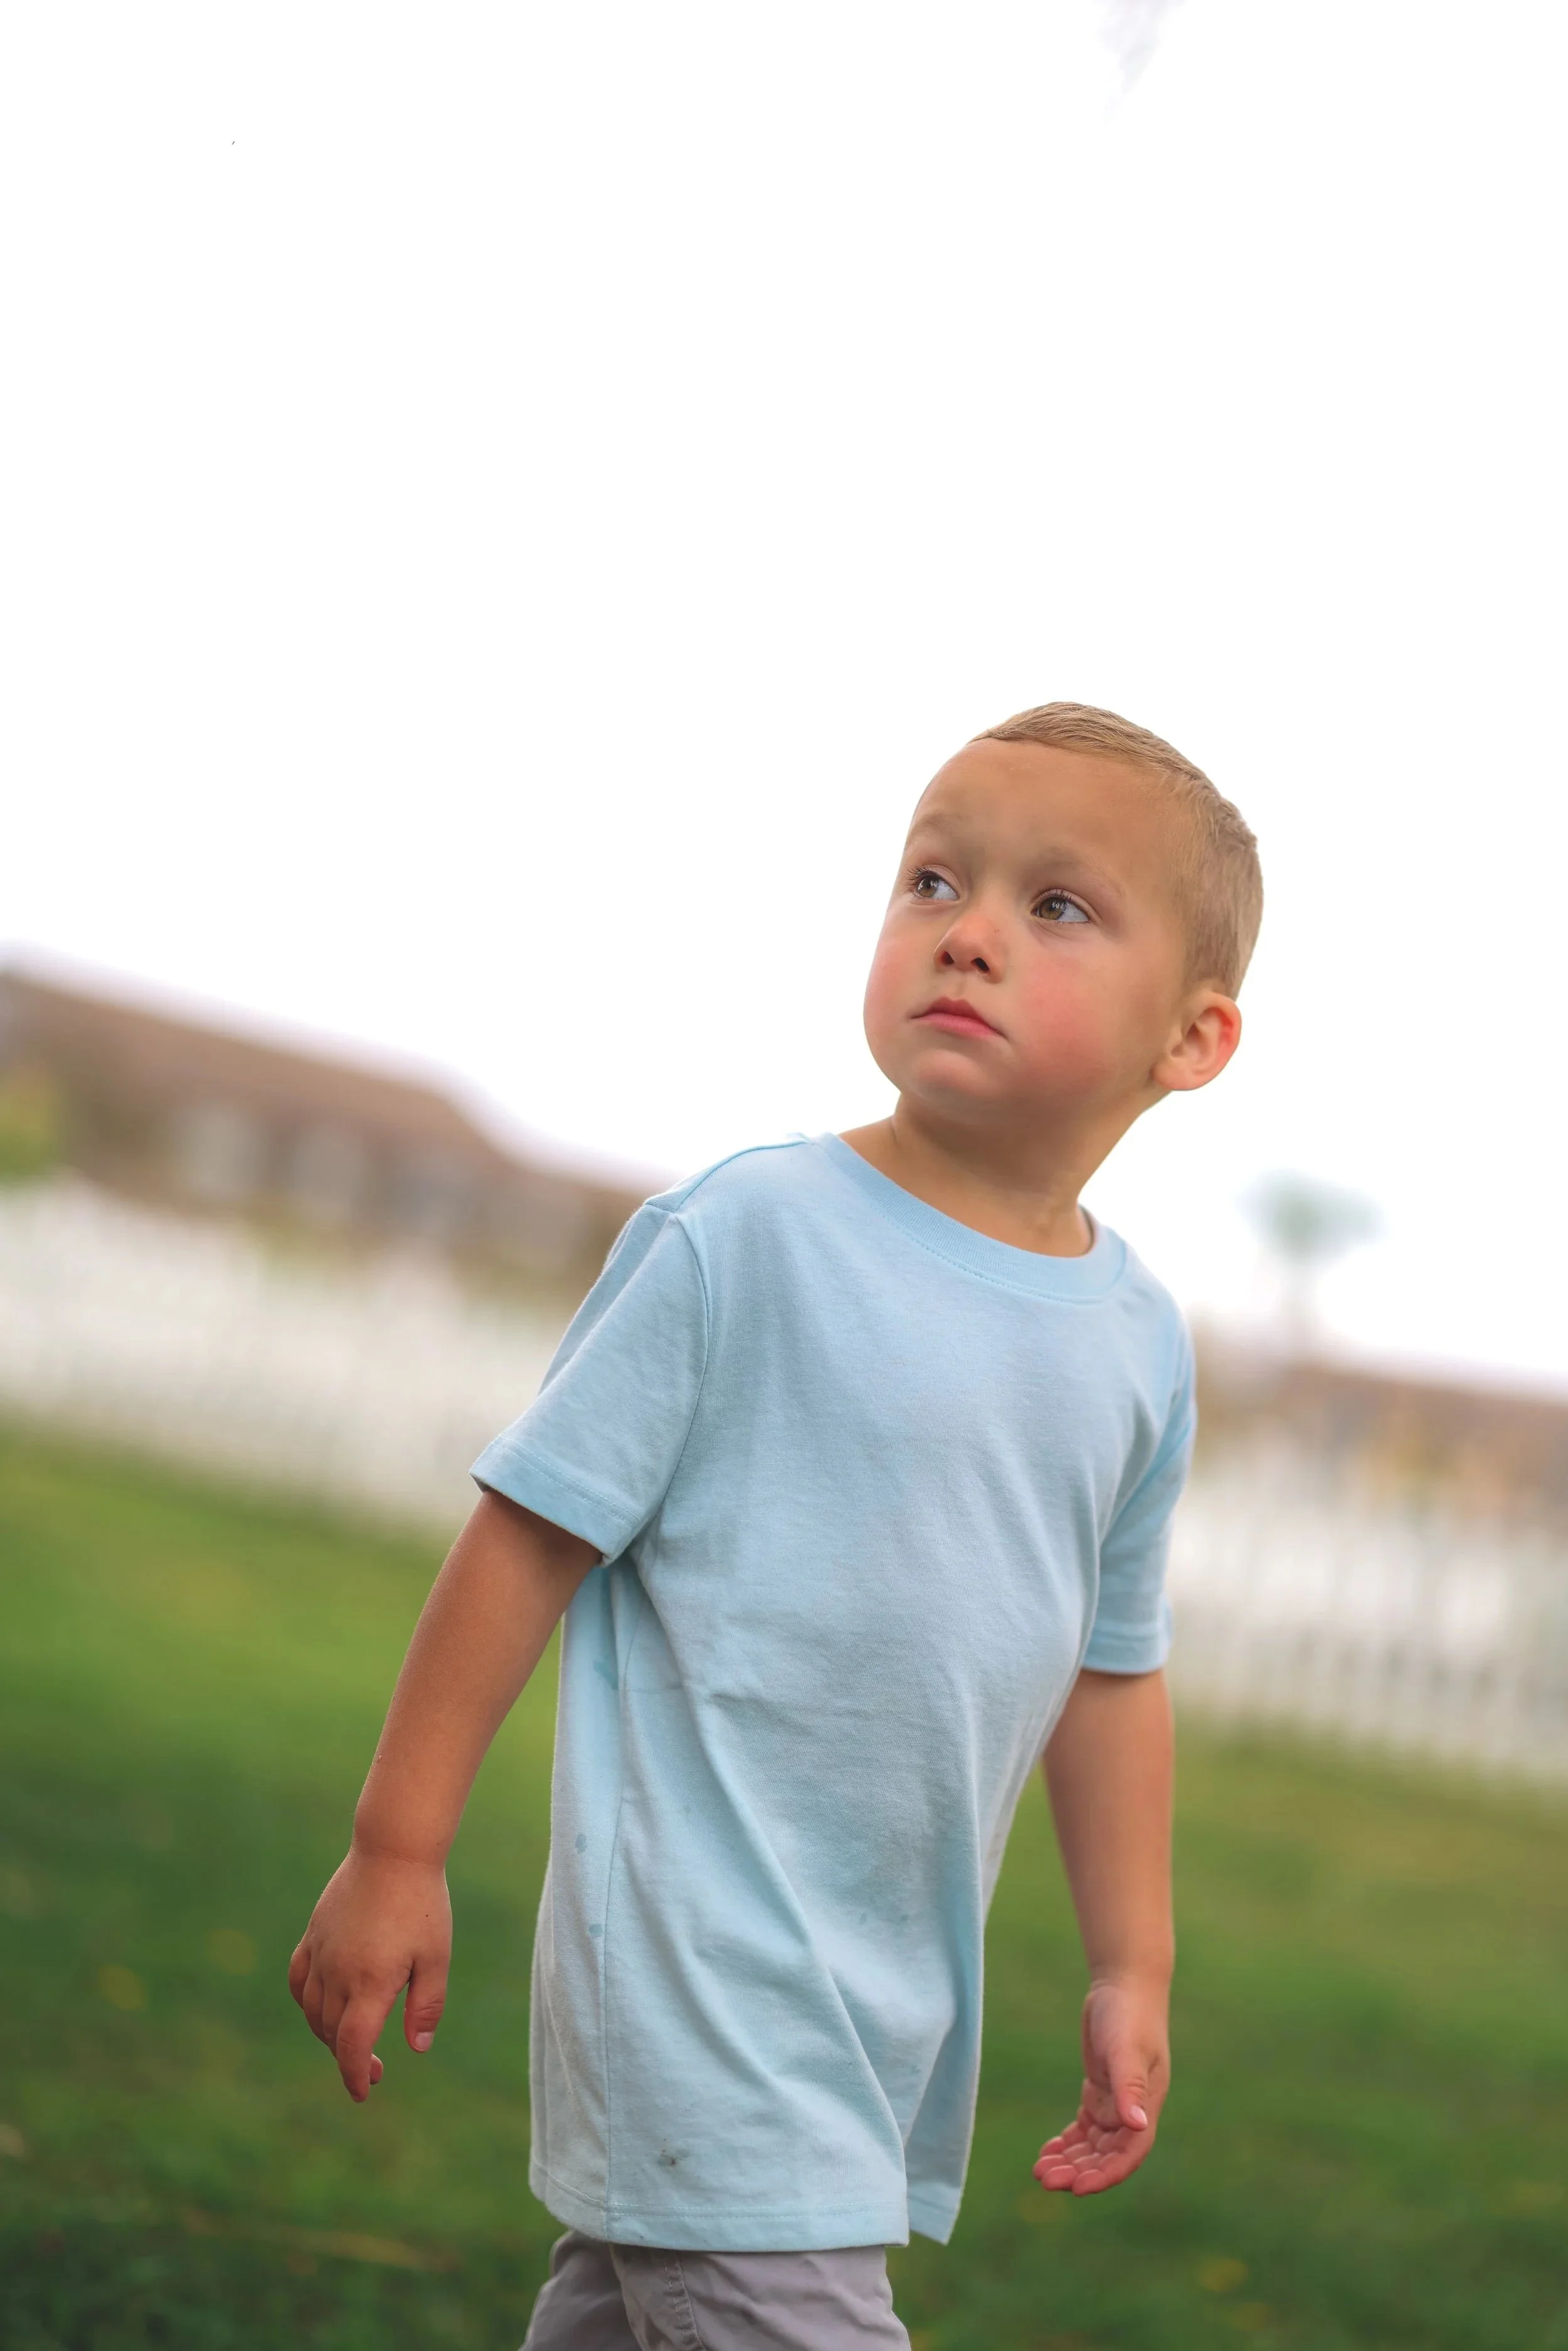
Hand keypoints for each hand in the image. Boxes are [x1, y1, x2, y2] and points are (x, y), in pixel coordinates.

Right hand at [288, 1848, 451, 2100]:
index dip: (354, 2076)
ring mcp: (321, 1952)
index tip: (362, 2094)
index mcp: (370, 1983)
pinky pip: (298, 1979)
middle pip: (333, 2033)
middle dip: (349, 2058)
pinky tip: (320, 2007)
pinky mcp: (314, 1933)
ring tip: (352, 2039)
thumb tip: (417, 2048)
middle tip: (374, 2069)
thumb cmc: (422, 1904)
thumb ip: (426, 2006)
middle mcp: (338, 1972)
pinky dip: (305, 2002)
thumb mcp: (436, 1957)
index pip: (352, 2046)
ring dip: (328, 2034)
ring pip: (313, 2010)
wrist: (393, 1851)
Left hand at [1032, 1976, 1168, 2195]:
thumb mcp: (1127, 2049)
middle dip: (1079, 2171)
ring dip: (1070, 2160)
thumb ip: (1131, 2088)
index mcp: (1146, 2106)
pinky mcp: (1100, 2089)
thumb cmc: (1130, 2015)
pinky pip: (1085, 2127)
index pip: (1129, 2153)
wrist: (1123, 1984)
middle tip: (1045, 2179)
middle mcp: (1132, 2110)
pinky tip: (1048, 2151)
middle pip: (1107, 2155)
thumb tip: (1137, 2127)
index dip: (1106, 2174)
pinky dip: (1068, 2142)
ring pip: (1093, 2145)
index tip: (1078, 2189)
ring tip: (1040, 2171)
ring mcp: (1116, 2101)